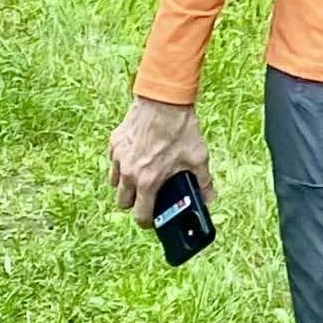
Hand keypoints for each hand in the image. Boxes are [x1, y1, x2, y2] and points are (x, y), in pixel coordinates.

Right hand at [109, 98, 212, 216]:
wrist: (164, 100)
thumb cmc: (181, 129)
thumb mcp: (198, 158)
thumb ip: (203, 182)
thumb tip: (208, 198)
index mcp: (148, 181)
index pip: (140, 216)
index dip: (148, 222)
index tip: (153, 220)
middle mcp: (129, 173)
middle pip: (123, 203)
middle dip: (135, 203)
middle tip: (149, 196)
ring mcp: (119, 158)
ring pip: (115, 183)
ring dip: (126, 184)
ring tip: (142, 175)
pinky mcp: (114, 143)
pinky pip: (114, 162)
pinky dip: (123, 163)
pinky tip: (138, 154)